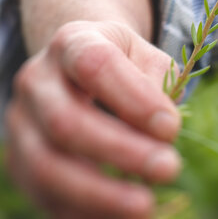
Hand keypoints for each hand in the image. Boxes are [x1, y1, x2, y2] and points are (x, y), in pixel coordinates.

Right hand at [5, 20, 181, 218]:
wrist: (80, 65)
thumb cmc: (125, 62)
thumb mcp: (147, 56)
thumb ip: (158, 84)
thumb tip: (162, 132)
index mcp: (74, 42)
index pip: (97, 65)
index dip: (134, 99)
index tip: (172, 127)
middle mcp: (37, 80)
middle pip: (66, 122)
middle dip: (121, 152)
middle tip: (169, 168)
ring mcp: (21, 124)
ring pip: (46, 165)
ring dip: (98, 193)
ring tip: (146, 207)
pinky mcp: (19, 162)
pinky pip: (44, 195)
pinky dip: (84, 212)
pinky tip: (121, 217)